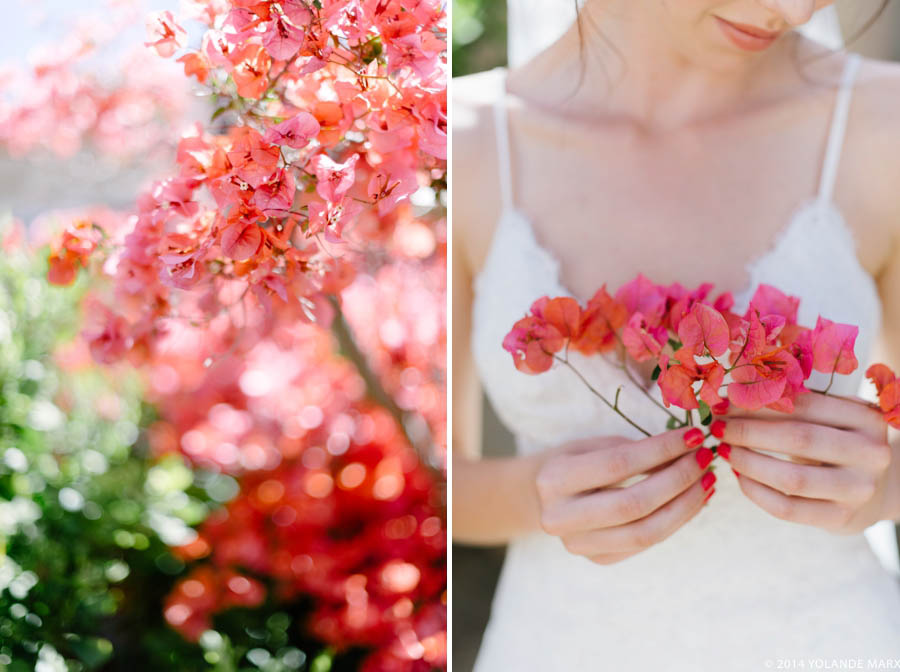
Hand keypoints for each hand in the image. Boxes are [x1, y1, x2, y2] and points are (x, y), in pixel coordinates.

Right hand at [535, 428, 716, 564]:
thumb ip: (631, 451)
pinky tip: (694, 501)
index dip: (661, 450)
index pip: (618, 464)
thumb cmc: (574, 463)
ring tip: (707, 481)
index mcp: (555, 480)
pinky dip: (677, 521)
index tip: (693, 436)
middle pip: (634, 504)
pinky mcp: (598, 559)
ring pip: (646, 532)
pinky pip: (647, 543)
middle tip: (705, 459)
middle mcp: (561, 517)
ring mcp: (579, 544)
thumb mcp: (591, 446)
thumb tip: (685, 451)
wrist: (543, 499)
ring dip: (686, 506)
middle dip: (678, 479)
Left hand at [718, 392, 893, 533]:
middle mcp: (871, 454)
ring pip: (791, 478)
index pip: (805, 406)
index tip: (724, 403)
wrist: (874, 488)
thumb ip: (791, 404)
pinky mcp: (841, 518)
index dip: (759, 404)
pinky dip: (756, 491)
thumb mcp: (828, 418)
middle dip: (748, 431)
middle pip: (798, 439)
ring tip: (725, 450)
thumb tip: (730, 396)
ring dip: (748, 462)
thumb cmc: (837, 442)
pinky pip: (787, 508)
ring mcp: (858, 490)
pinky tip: (739, 475)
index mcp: (867, 419)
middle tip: (718, 427)